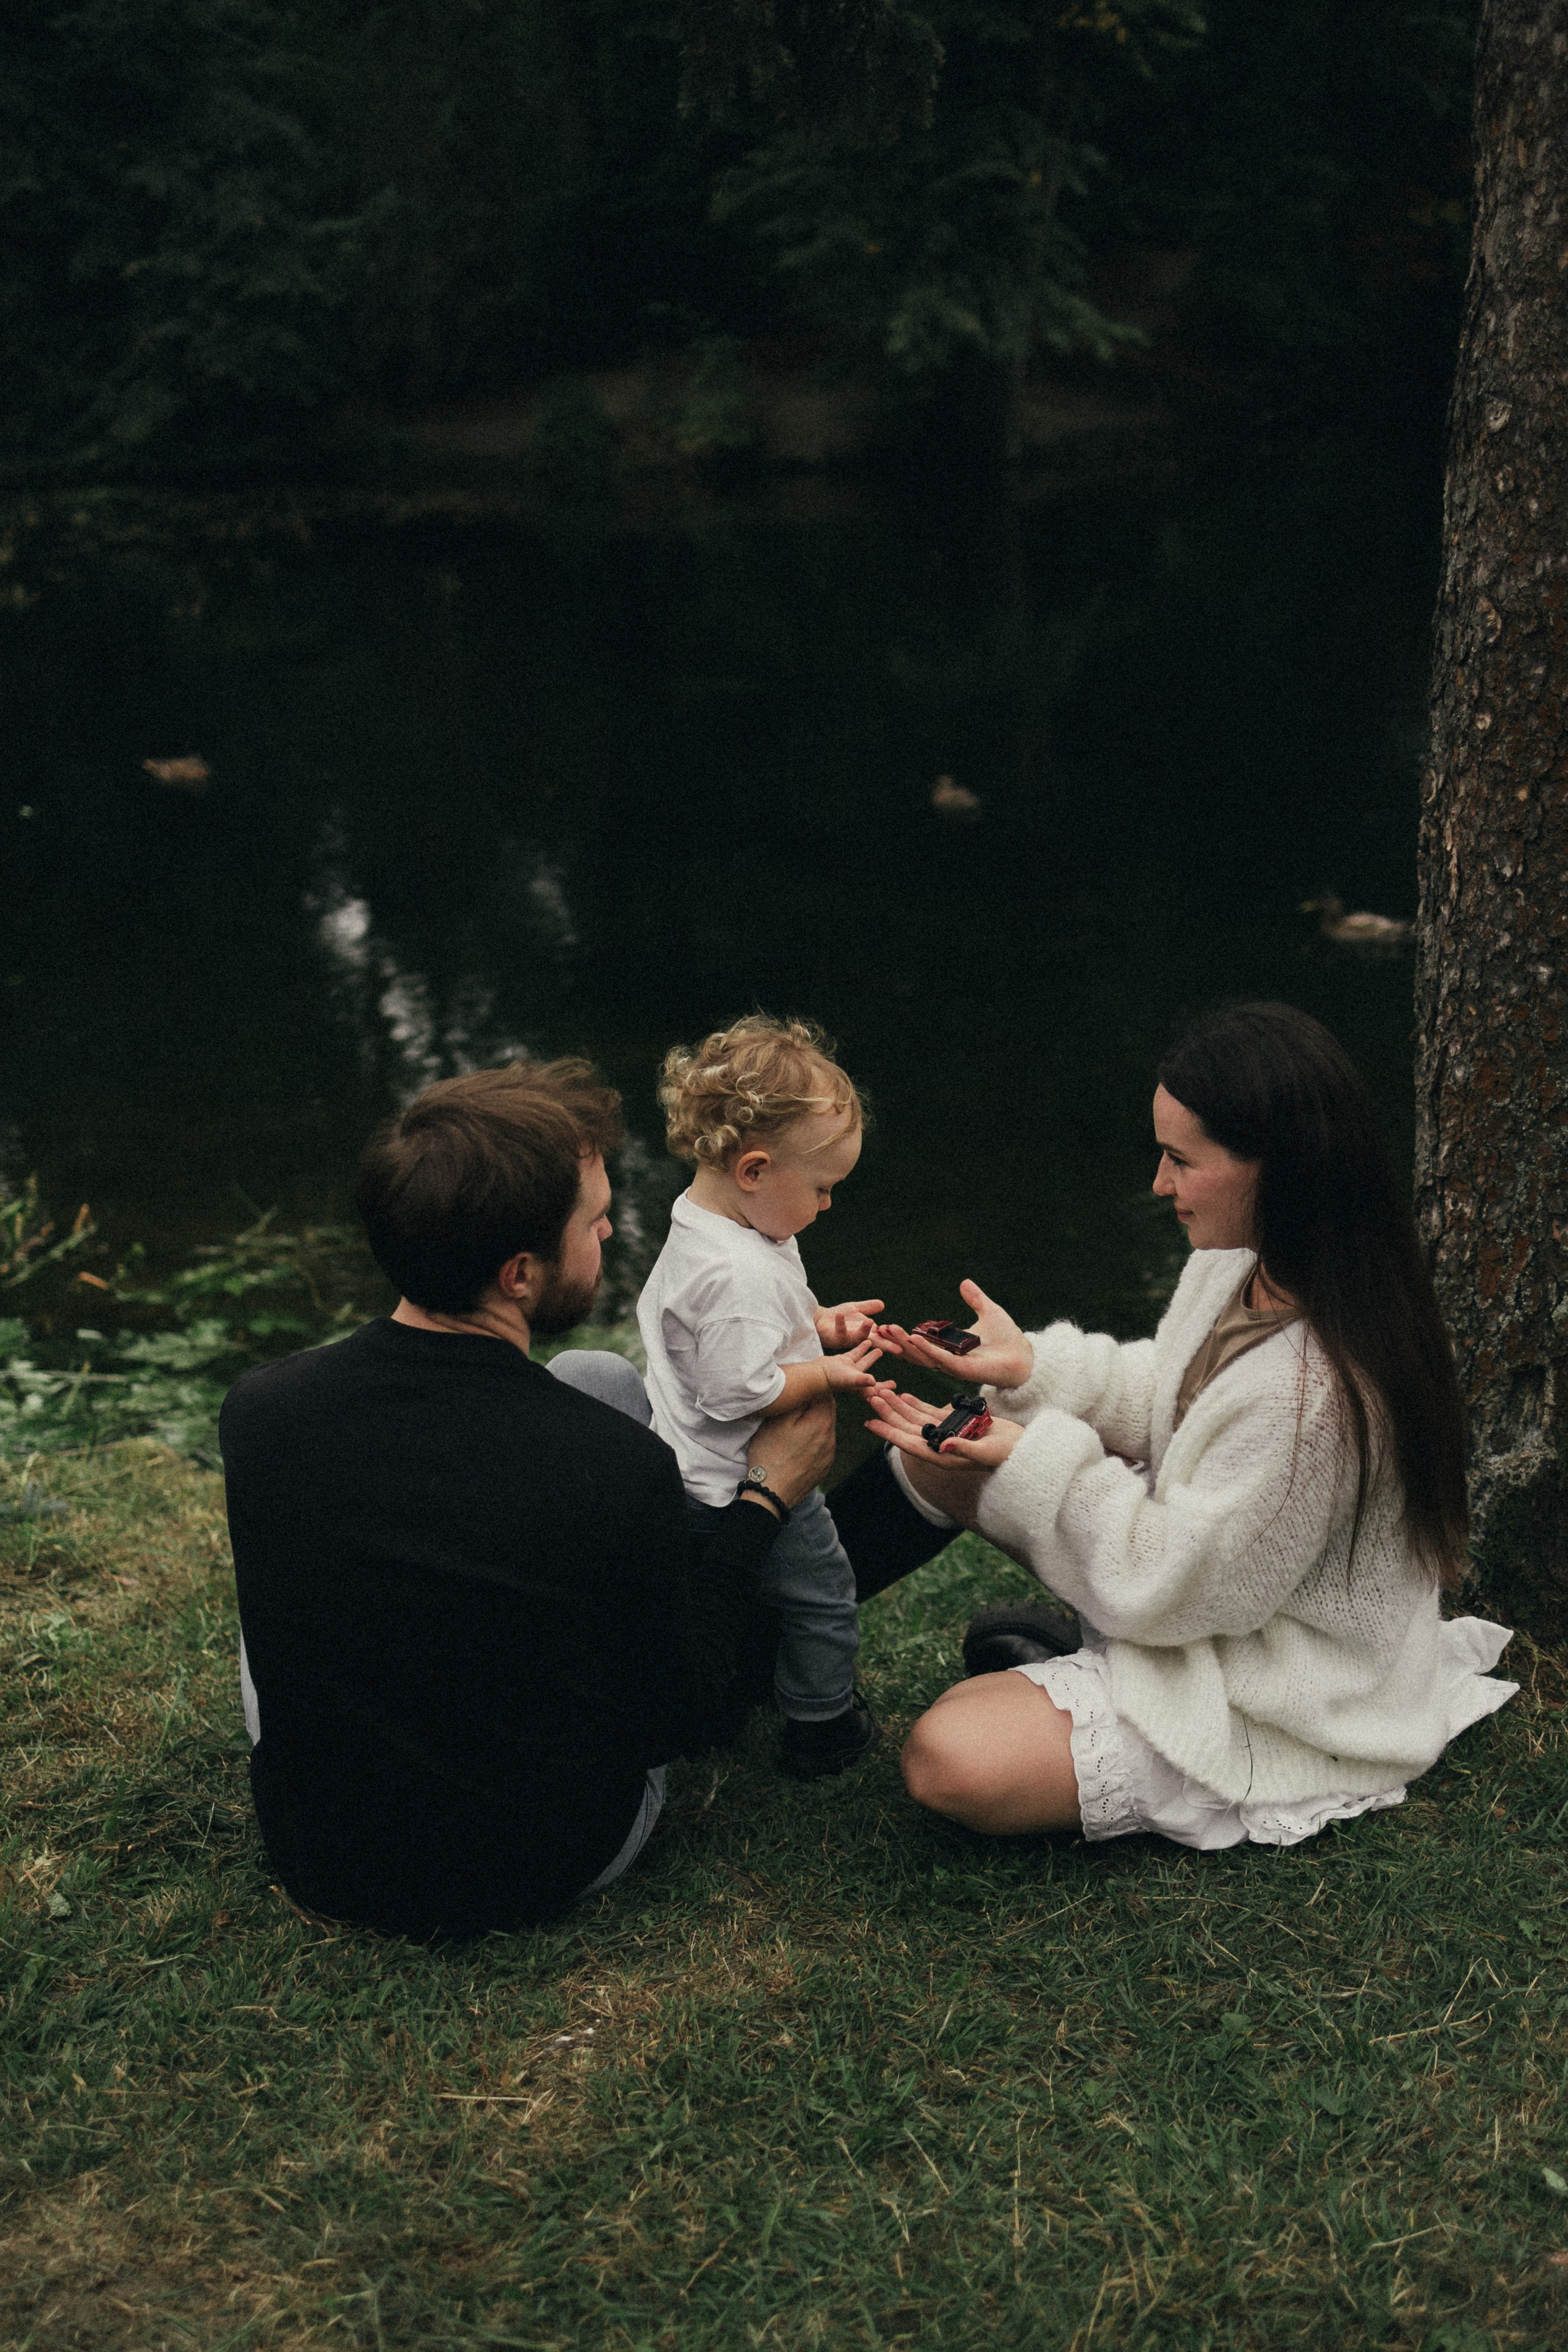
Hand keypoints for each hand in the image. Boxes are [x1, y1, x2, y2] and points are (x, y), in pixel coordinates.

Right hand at [746, 1394, 836, 1507]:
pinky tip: (797, 1444)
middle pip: (827, 1409)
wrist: (772, 1493)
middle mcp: (831, 1437)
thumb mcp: (777, 1421)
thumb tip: (810, 1387)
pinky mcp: (824, 1466)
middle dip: (813, 1403)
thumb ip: (797, 1401)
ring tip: (793, 1426)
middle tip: (793, 1404)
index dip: (812, 1387)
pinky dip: (813, 1439)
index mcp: (822, 1422)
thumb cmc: (770, 1455)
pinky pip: (823, 1444)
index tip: (799, 1388)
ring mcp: (829, 1454)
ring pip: (825, 1427)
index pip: (826, 1392)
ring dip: (813, 1421)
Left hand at [815, 1299, 894, 1350]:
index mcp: (866, 1332)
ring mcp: (847, 1339)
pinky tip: (840, 1314)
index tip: (908, 1343)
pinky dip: (840, 1322)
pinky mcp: (834, 1337)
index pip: (884, 1336)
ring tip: (869, 1322)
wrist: (819, 1320)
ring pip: (858, 1337)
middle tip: (897, 1348)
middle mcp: (859, 1338)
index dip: (895, 1340)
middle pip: (875, 1342)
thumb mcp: (856, 1309)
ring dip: (864, 1330)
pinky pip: (839, 1330)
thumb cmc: (839, 1316)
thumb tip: (883, 1304)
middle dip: (886, 1345)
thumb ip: (869, 1307)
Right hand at [819, 1336, 884, 1390]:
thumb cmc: (832, 1378)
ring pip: (863, 1362)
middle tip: (890, 1375)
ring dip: (872, 1357)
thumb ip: (861, 1380)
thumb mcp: (849, 1379)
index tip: (895, 1385)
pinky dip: (861, 1348)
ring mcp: (848, 1370)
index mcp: (859, 1384)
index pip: (875, 1388)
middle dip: (880, 1376)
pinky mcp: (841, 1361)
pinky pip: (854, 1354)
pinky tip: (867, 1341)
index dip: (885, 1387)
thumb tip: (873, 1382)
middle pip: (871, 1378)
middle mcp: (855, 1379)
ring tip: (880, 1350)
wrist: (815, 1372)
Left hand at [863, 1380, 1023, 1469]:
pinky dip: (915, 1404)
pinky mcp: (953, 1422)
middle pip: (906, 1427)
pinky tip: (903, 1395)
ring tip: (880, 1392)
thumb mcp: (985, 1452)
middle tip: (869, 1397)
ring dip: (897, 1406)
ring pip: (914, 1417)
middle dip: (887, 1413)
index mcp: (942, 1455)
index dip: (889, 1433)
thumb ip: (964, 1449)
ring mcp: (945, 1432)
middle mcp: (938, 1444)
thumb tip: (943, 1446)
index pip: (909, 1443)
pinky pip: (928, 1412)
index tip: (870, 1423)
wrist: (1020, 1449)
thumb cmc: (1005, 1454)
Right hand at [876, 1279, 1032, 1391]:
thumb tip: (964, 1282)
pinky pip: (942, 1360)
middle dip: (894, 1342)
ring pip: (923, 1357)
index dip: (900, 1337)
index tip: (883, 1326)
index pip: (918, 1344)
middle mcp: (948, 1361)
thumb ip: (975, 1299)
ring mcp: (955, 1367)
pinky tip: (914, 1338)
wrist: (1026, 1356)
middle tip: (876, 1331)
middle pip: (914, 1353)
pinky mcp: (965, 1370)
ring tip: (890, 1331)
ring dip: (905, 1344)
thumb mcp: (989, 1312)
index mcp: (949, 1349)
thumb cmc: (1009, 1339)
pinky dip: (927, 1350)